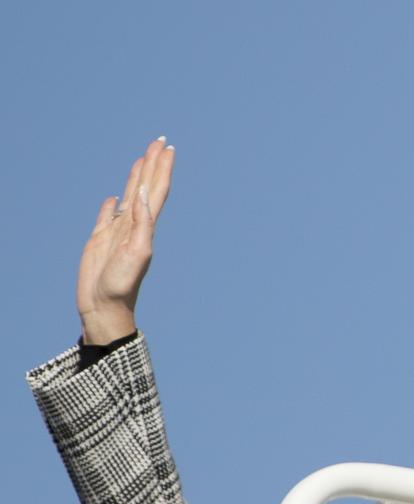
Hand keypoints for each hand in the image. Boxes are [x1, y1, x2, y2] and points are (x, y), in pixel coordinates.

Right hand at [77, 138, 174, 344]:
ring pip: (128, 197)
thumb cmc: (122, 285)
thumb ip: (141, 222)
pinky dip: (112, 205)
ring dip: (135, 177)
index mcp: (146, 226)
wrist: (105, 307)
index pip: (157, 190)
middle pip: (145, 187)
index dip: (162, 168)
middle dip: (152, 164)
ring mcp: (117, 232)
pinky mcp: (99, 241)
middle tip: (158, 141)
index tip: (168, 147)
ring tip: (142, 159)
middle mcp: (134, 225)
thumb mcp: (137, 251)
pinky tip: (115, 197)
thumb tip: (142, 192)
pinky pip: (107, 216)